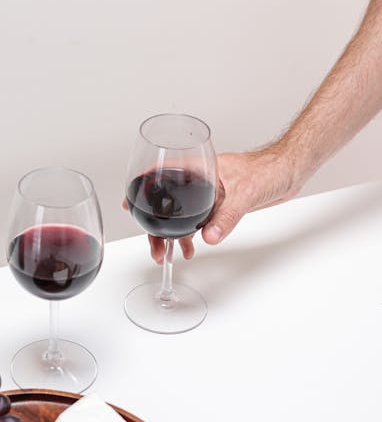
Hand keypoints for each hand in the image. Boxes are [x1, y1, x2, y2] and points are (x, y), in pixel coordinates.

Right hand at [123, 148, 295, 262]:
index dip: (142, 186)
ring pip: (181, 214)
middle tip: (153, 245)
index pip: (162, 173)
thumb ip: (227, 216)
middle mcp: (200, 180)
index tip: (130, 202)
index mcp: (200, 167)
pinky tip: (189, 247)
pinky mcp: (220, 205)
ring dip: (172, 234)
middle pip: (168, 200)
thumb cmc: (270, 169)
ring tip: (166, 254)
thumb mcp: (245, 193)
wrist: (290, 172)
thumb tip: (210, 236)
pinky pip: (198, 221)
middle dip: (155, 223)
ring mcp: (209, 193)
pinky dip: (190, 235)